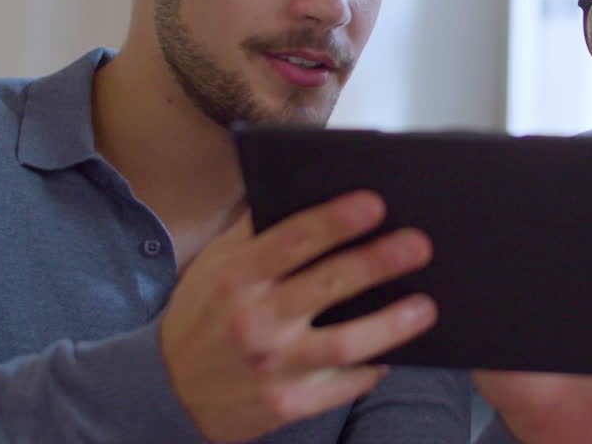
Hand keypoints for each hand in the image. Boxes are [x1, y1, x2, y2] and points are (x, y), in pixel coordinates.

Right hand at [159, 192, 435, 442]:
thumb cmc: (203, 314)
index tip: (375, 203)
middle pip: (327, 285)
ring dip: (391, 324)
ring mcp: (272, 368)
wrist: (164, 391)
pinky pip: (341, 386)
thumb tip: (309, 187)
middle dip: (377, 263)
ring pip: (344, 344)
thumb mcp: (215, 263)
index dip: (335, 221)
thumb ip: (258, 229)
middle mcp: (254, 321)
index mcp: (236, 277)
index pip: (291, 240)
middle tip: (419, 245)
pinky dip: (371, 369)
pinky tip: (396, 351)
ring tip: (426, 306)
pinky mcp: (286, 406)